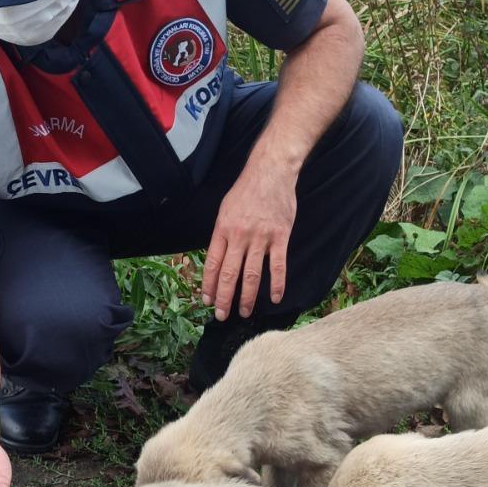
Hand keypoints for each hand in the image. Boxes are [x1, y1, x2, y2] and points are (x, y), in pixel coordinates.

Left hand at [202, 165, 297, 320]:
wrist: (270, 171)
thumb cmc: (246, 191)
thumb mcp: (225, 210)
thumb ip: (221, 235)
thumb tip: (217, 259)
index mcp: (223, 229)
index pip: (212, 264)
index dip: (208, 286)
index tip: (206, 301)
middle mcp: (239, 236)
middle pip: (229, 274)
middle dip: (224, 298)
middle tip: (222, 315)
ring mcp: (261, 237)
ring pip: (252, 274)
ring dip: (247, 297)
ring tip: (244, 312)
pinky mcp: (280, 237)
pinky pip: (278, 265)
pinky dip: (277, 284)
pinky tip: (275, 298)